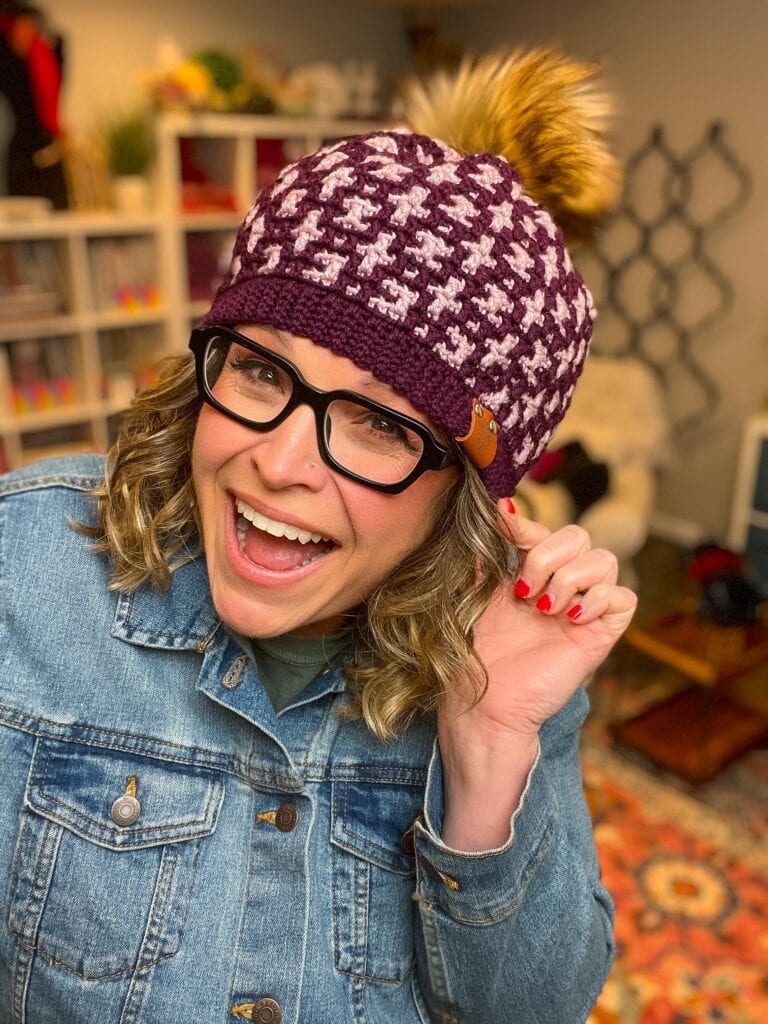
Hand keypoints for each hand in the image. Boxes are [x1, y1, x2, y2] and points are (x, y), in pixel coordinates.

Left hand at [440, 500, 637, 746]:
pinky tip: (569, 619)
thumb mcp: (473, 594)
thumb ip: (484, 555)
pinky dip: (597, 599)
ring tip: (543, 608)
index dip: (528, 525)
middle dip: (547, 554)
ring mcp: (583, 609)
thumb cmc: (475, 655)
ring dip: (570, 577)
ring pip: (604, 559)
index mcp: (530, 574)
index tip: (504, 528)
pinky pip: (623, 597)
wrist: (485, 701)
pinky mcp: (601, 634)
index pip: (545, 530)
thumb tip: (491, 510)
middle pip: (578, 536)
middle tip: (523, 590)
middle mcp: (560, 586)